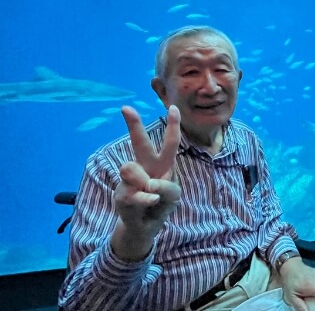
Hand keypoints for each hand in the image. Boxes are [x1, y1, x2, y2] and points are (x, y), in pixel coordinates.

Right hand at [110, 105, 181, 261]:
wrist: (144, 227)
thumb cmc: (161, 205)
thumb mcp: (173, 197)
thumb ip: (168, 188)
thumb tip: (148, 183)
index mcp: (162, 164)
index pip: (169, 143)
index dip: (173, 125)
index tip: (174, 107)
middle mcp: (145, 167)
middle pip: (140, 144)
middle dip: (134, 125)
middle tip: (125, 108)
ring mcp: (130, 179)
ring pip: (132, 170)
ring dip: (146, 186)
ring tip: (152, 199)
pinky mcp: (121, 194)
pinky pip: (134, 193)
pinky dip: (145, 200)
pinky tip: (149, 202)